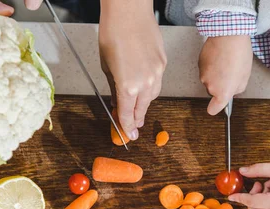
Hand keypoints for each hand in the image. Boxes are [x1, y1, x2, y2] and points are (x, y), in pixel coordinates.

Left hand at [99, 0, 165, 139]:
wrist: (129, 11)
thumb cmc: (113, 33)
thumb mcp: (106, 65)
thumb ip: (113, 86)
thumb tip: (117, 100)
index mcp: (128, 86)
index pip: (128, 114)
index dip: (127, 126)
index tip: (128, 135)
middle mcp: (146, 83)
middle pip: (142, 108)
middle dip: (137, 118)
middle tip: (133, 126)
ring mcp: (157, 73)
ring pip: (152, 96)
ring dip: (144, 103)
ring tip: (137, 106)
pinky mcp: (163, 63)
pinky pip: (157, 81)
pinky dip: (150, 87)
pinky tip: (144, 85)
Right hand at [199, 35, 252, 114]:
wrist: (228, 35)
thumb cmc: (239, 55)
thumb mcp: (245, 77)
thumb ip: (236, 89)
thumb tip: (231, 90)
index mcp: (222, 92)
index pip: (213, 109)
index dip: (215, 107)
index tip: (217, 105)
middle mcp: (210, 86)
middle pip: (213, 91)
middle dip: (220, 85)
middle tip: (230, 73)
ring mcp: (203, 75)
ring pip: (209, 79)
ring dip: (216, 74)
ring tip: (226, 61)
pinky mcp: (199, 64)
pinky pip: (205, 69)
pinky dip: (211, 65)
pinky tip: (219, 56)